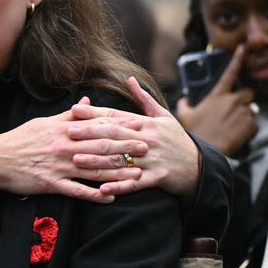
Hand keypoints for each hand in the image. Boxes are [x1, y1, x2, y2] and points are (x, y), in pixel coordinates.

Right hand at [0, 108, 150, 202]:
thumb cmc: (22, 139)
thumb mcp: (44, 122)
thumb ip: (69, 115)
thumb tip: (87, 104)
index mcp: (64, 129)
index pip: (98, 126)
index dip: (121, 126)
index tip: (139, 127)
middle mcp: (65, 146)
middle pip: (101, 147)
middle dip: (126, 148)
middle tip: (146, 150)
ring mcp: (59, 166)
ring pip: (94, 170)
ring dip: (117, 172)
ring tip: (137, 175)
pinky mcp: (52, 184)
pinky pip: (78, 191)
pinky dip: (95, 195)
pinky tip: (111, 197)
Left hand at [69, 76, 200, 197]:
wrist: (199, 166)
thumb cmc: (176, 139)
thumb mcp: (163, 115)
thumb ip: (144, 98)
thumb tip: (130, 78)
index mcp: (145, 123)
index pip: (115, 115)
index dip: (94, 113)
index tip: (74, 110)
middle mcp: (146, 139)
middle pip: (114, 135)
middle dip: (90, 134)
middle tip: (68, 133)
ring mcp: (152, 159)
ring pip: (120, 159)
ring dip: (97, 161)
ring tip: (76, 160)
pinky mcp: (158, 177)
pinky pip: (135, 183)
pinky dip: (119, 186)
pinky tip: (102, 189)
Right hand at [177, 45, 257, 155]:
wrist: (205, 154)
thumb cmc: (194, 133)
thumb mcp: (184, 116)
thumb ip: (185, 104)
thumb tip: (184, 99)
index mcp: (217, 95)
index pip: (230, 71)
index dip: (238, 58)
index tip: (245, 47)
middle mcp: (232, 100)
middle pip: (247, 92)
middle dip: (243, 99)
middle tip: (234, 109)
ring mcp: (243, 112)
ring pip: (251, 109)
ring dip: (244, 115)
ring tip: (231, 127)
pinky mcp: (250, 125)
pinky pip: (254, 123)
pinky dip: (247, 129)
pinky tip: (235, 135)